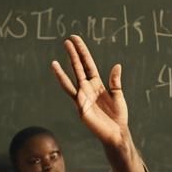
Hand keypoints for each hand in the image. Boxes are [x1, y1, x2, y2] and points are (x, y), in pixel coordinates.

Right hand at [51, 36, 129, 150]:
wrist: (117, 133)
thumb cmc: (118, 116)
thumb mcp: (118, 95)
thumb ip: (115, 81)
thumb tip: (117, 65)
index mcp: (97, 84)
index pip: (87, 64)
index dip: (82, 51)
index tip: (75, 39)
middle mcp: (87, 88)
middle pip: (78, 68)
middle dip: (73, 55)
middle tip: (66, 41)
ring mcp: (83, 98)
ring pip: (71, 81)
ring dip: (62, 72)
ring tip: (53, 62)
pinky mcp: (81, 108)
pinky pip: (74, 97)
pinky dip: (69, 88)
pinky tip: (64, 85)